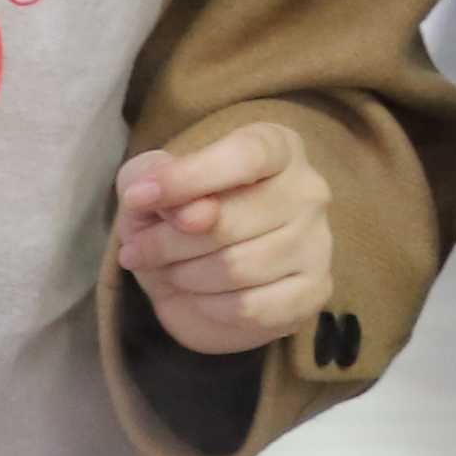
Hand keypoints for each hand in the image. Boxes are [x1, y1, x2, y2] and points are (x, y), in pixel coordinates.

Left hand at [118, 119, 334, 358]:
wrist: (202, 275)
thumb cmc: (180, 213)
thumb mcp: (151, 180)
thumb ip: (154, 176)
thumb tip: (176, 207)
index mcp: (277, 148)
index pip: (244, 156)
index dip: (189, 178)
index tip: (138, 198)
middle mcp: (308, 190)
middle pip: (228, 220)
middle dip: (167, 241)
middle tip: (137, 250)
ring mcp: (317, 243)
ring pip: (236, 268)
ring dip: (184, 276)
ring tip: (170, 271)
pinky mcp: (314, 291)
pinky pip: (251, 307)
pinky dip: (210, 307)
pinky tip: (200, 297)